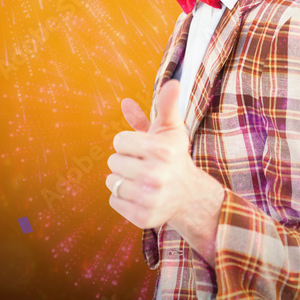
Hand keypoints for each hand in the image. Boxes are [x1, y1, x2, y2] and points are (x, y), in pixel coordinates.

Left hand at [106, 79, 199, 229]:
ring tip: (141, 180)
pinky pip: (113, 200)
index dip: (129, 144)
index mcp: (160, 152)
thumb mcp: (172, 129)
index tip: (145, 149)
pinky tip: (139, 195)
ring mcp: (149, 199)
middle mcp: (155, 176)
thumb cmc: (174, 156)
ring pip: (112, 182)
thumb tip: (174, 82)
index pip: (119, 142)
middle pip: (113, 162)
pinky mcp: (142, 217)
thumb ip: (168, 105)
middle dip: (126, 162)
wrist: (188, 195)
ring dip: (123, 179)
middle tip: (145, 166)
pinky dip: (122, 198)